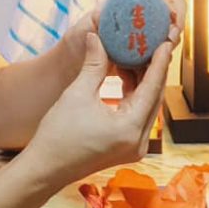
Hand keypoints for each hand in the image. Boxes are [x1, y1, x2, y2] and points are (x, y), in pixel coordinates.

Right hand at [23, 7, 180, 194]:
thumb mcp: (77, 94)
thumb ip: (95, 64)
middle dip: (153, 70)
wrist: (44, 170)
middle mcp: (139, 141)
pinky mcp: (127, 147)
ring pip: (147, 106)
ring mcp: (135, 147)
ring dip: (143, 82)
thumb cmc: (57, 135)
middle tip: (153, 44)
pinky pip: (138, 115)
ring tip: (138, 55)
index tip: (164, 42)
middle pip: (154, 97)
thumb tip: (98, 37)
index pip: (152, 88)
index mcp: (130, 129)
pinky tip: (127, 75)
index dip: (158, 62)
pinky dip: (134, 95)